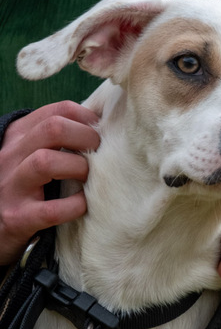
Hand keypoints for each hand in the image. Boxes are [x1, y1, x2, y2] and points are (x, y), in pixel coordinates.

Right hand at [0, 101, 99, 264]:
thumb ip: (58, 139)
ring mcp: (11, 187)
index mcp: (18, 136)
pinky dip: (76, 205)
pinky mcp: (17, 218)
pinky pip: (52, 210)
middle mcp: (11, 156)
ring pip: (45, 162)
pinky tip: (84, 203)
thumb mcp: (31, 153)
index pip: (59, 111)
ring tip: (89, 178)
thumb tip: (100, 128)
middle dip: (87, 138)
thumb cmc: (25, 185)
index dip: (88, 118)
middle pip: (54, 129)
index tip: (101, 132)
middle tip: (100, 154)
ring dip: (78, 168)